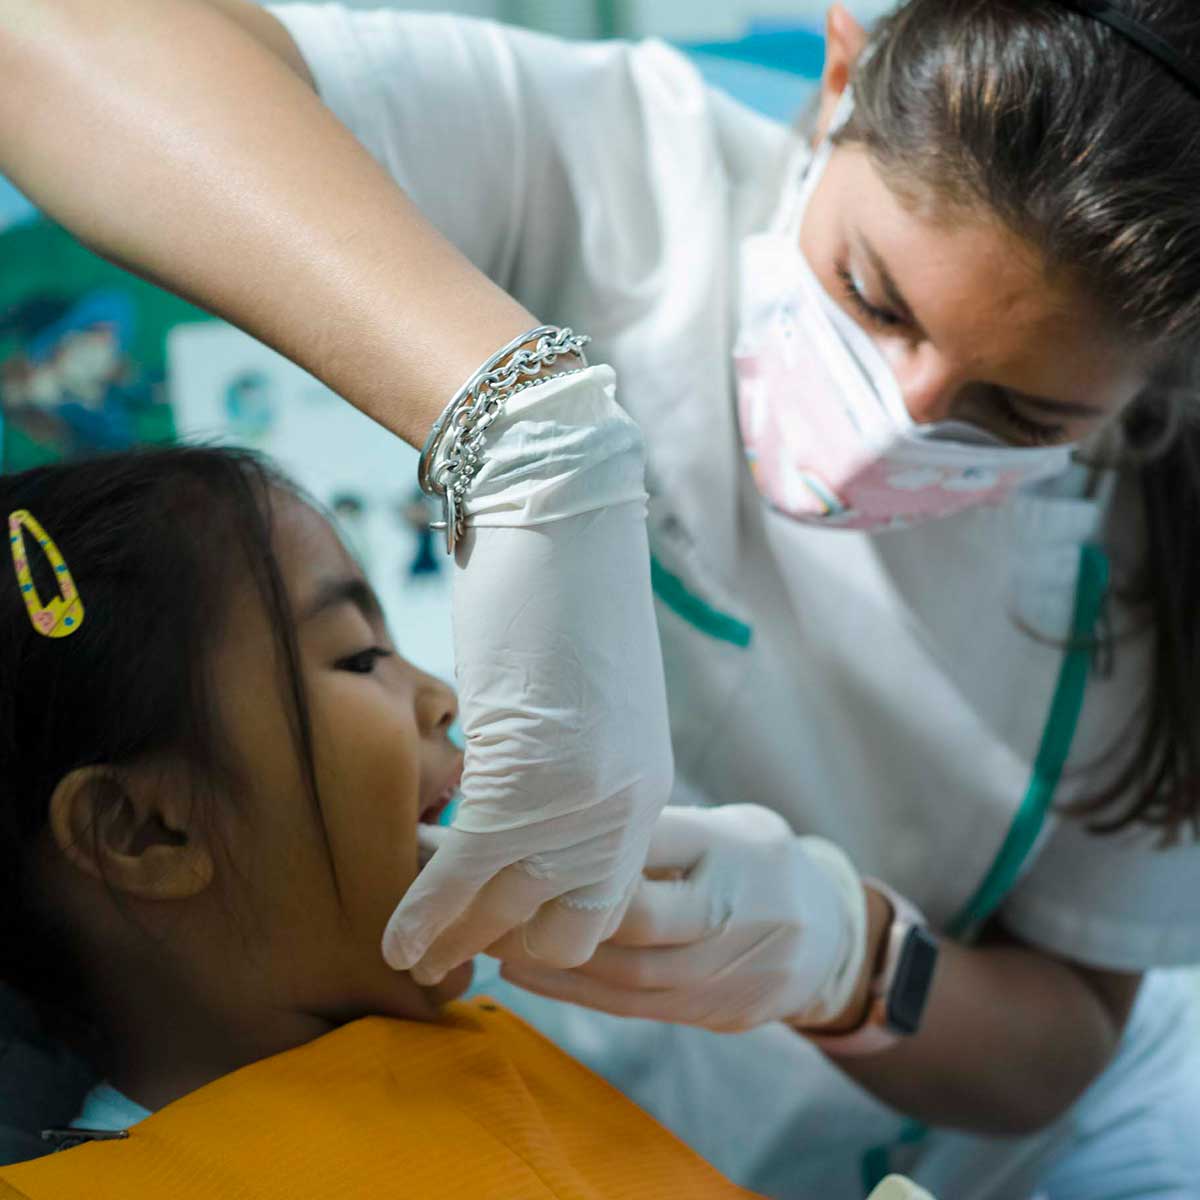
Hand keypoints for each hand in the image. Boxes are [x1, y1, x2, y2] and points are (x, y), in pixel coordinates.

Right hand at [382, 366, 673, 981]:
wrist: (560, 510)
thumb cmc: (566, 593)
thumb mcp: (587, 704)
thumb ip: (570, 766)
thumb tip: (519, 806)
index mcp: (644, 787)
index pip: (603, 901)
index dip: (546, 927)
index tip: (496, 930)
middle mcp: (624, 803)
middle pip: (564, 926)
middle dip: (502, 947)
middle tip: (445, 953)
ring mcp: (580, 795)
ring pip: (509, 907)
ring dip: (453, 940)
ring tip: (407, 961)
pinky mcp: (526, 771)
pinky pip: (468, 869)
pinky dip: (426, 910)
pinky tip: (393, 935)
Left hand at [500, 804, 867, 1032]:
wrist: (830, 939)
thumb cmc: (757, 864)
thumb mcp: (728, 826)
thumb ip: (664, 828)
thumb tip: (568, 813)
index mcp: (739, 847)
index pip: (657, 838)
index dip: (589, 840)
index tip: (524, 831)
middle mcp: (740, 909)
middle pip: (641, 917)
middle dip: (562, 908)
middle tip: (496, 895)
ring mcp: (732, 968)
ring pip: (631, 973)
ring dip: (555, 959)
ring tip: (495, 939)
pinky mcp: (717, 1010)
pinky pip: (636, 1007)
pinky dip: (576, 993)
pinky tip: (527, 975)